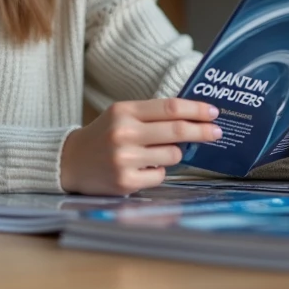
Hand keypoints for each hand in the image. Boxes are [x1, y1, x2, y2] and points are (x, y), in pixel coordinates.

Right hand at [60, 98, 221, 194]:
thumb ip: (152, 115)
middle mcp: (124, 133)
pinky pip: (161, 176)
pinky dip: (158, 172)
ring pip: (172, 155)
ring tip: (156, 153)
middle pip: (177, 130)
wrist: (71, 161)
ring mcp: (125, 159)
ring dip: (174, 154)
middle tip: (217, 132)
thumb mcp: (122, 115)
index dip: (196, 110)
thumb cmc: (104, 135)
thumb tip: (193, 119)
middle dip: (202, 131)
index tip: (214, 112)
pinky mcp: (126, 181)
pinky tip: (143, 168)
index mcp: (125, 111)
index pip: (170, 107)